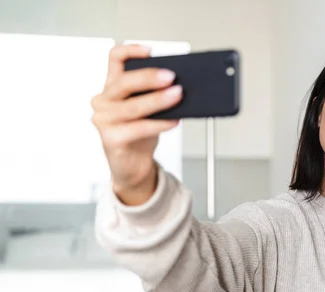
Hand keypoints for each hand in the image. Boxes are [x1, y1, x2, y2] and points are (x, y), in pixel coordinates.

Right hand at [91, 44, 182, 204]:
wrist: (133, 166)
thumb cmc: (140, 134)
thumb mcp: (146, 110)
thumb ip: (154, 95)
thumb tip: (179, 85)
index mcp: (111, 87)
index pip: (114, 59)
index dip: (131, 51)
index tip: (151, 51)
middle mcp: (103, 101)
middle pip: (124, 82)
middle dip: (150, 77)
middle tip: (172, 77)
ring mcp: (104, 121)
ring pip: (133, 106)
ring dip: (158, 100)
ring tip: (178, 96)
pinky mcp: (112, 139)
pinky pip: (139, 128)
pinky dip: (159, 123)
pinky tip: (174, 121)